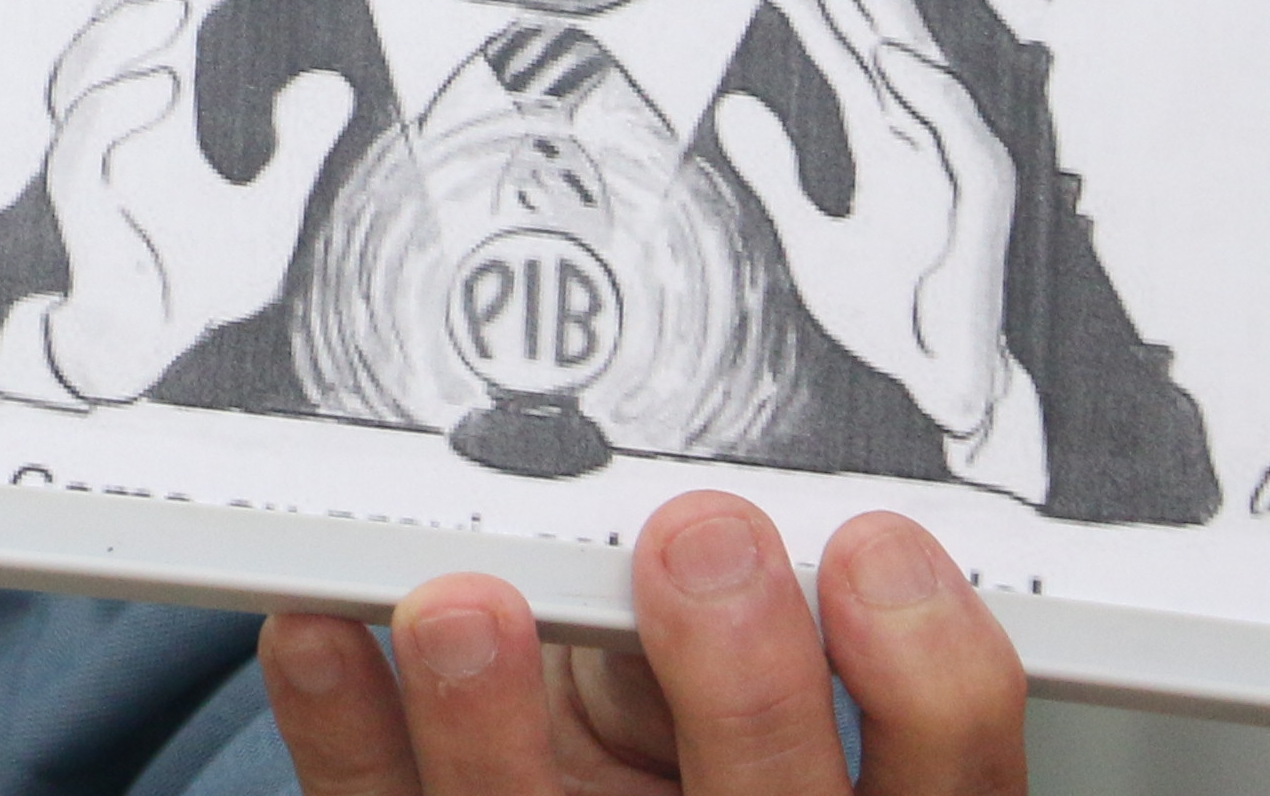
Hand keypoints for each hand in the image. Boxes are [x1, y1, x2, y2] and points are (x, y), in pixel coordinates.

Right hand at [29, 0, 358, 401]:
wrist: (148, 350)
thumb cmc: (192, 278)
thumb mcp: (269, 214)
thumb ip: (296, 151)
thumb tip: (331, 82)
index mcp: (153, 99)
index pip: (177, 2)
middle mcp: (115, 115)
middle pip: (120, 13)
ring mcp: (92, 158)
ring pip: (82, 70)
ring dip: (127, 30)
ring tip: (181, 5)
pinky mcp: (79, 210)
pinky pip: (76, 147)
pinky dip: (109, 111)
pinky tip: (160, 85)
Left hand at [263, 497, 1027, 792]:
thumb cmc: (662, 740)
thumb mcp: (719, 695)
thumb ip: (720, 631)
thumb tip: (685, 502)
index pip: (954, 784)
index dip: (931, 679)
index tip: (875, 550)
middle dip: (744, 684)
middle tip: (699, 541)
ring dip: (498, 725)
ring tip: (465, 604)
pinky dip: (344, 727)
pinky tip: (316, 635)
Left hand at [719, 0, 1016, 443]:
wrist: (941, 389)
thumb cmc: (890, 320)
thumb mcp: (810, 242)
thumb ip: (776, 176)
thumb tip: (733, 105)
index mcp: (889, 147)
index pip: (841, 56)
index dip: (804, 4)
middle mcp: (924, 146)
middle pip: (880, 46)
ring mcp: (957, 173)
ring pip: (926, 78)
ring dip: (888, 19)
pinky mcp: (985, 212)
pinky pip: (966, 142)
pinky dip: (933, 100)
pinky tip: (892, 59)